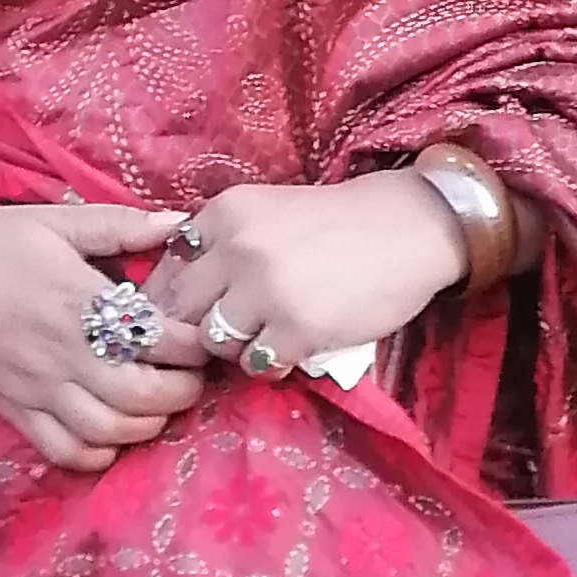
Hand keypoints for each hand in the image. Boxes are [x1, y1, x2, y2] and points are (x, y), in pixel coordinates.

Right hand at [0, 186, 207, 473]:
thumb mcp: (55, 221)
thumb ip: (119, 225)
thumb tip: (179, 221)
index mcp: (81, 303)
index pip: (161, 339)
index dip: (193, 344)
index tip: (200, 336)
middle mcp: (64, 354)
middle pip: (145, 397)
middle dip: (181, 392)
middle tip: (190, 376)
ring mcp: (37, 389)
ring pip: (110, 431)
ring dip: (147, 425)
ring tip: (156, 404)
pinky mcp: (13, 410)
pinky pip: (64, 451)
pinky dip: (97, 454)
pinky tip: (110, 434)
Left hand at [153, 173, 467, 378]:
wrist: (409, 228)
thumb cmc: (338, 223)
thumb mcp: (267, 212)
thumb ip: (221, 243)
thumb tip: (170, 293)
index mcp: (226, 213)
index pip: (167, 267)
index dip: (168, 298)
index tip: (184, 314)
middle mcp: (238, 247)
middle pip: (180, 307)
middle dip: (192, 328)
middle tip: (218, 336)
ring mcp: (266, 289)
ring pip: (213, 340)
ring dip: (232, 348)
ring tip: (261, 339)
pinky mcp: (298, 327)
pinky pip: (256, 364)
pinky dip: (268, 364)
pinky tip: (288, 350)